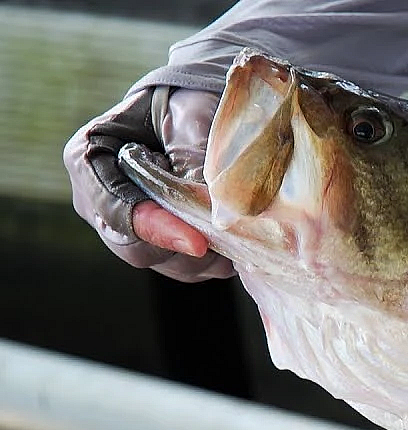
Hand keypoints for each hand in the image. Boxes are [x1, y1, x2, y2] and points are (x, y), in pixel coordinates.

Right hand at [63, 85, 231, 281]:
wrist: (197, 112)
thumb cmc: (185, 103)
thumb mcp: (189, 117)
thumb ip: (192, 157)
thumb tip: (211, 203)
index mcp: (89, 158)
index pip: (113, 208)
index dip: (155, 228)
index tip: (197, 242)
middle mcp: (100, 202)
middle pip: (136, 249)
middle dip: (187, 246)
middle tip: (231, 240)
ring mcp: (130, 230)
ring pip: (167, 264)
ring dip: (208, 256)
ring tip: (240, 228)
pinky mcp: (162, 246)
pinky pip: (188, 268)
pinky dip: (217, 258)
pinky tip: (238, 235)